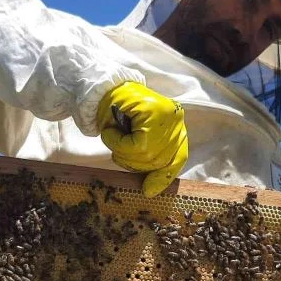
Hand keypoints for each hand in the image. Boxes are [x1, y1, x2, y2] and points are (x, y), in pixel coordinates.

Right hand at [96, 82, 188, 197]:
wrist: (102, 89)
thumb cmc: (117, 115)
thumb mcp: (138, 139)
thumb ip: (150, 157)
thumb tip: (151, 190)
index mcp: (176, 128)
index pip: (178, 158)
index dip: (163, 177)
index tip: (149, 191)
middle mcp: (176, 120)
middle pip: (159, 160)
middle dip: (134, 162)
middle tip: (118, 150)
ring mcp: (166, 114)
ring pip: (145, 154)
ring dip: (122, 151)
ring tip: (113, 136)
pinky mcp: (152, 111)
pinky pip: (135, 144)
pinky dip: (117, 143)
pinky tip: (110, 131)